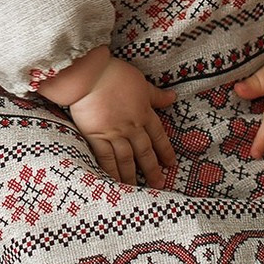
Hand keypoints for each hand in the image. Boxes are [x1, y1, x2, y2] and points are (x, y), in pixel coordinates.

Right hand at [62, 57, 178, 187]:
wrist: (90, 76)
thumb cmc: (114, 74)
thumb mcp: (141, 82)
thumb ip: (156, 95)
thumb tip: (173, 97)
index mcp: (143, 113)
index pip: (158, 136)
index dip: (165, 150)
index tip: (170, 164)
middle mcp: (131, 127)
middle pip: (144, 152)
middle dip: (152, 169)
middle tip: (158, 184)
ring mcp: (113, 134)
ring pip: (126, 159)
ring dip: (132, 176)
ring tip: (136, 190)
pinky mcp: (95, 136)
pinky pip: (105, 158)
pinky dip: (111, 171)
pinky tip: (114, 182)